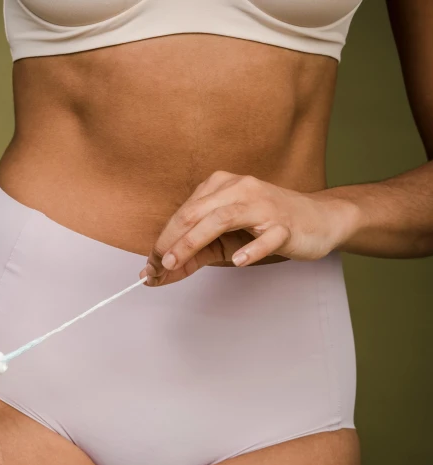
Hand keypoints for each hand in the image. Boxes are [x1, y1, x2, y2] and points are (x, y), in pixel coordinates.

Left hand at [141, 171, 357, 285]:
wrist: (319, 219)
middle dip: (172, 241)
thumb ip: (194, 252)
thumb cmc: (266, 226)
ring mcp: (264, 205)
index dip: (164, 239)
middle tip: (157, 266)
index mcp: (221, 186)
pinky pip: (268, 236)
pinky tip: (238, 261)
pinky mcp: (286, 225)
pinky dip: (252, 249)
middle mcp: (240, 189)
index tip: (150, 266)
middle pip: (197, 213)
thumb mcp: (224, 239)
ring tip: (177, 262)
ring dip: (195, 241)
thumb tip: (158, 272)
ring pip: (223, 219)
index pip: (184, 213)